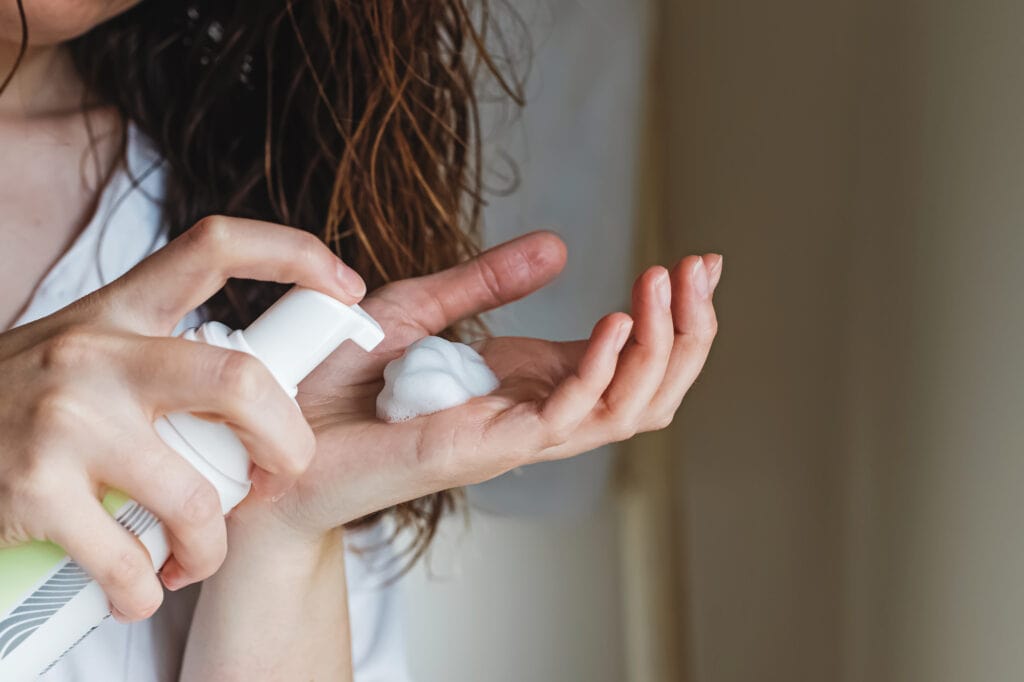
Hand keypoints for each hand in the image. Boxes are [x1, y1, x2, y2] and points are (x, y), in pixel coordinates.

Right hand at [0, 216, 364, 621]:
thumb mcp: (91, 354)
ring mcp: (65, 420)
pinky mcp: (32, 490)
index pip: (215, 249)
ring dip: (210, 545)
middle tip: (282, 473)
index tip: (349, 286)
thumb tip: (268, 390)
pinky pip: (127, 561)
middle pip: (240, 382)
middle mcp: (96, 354)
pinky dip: (145, 591)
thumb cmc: (23, 401)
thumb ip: (165, 359)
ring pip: (194, 498)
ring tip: (194, 556)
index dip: (294, 253)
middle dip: (287, 442)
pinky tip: (138, 588)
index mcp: (119, 311)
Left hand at [249, 231, 719, 538]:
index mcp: (525, 384)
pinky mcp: (486, 448)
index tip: (696, 260)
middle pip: (647, 388)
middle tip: (702, 269)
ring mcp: (515, 437)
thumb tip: (559, 247)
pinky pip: (567, 418)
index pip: (625, 356)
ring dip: (662, 347)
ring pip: (628, 409)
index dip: (669, 313)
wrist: (273, 438)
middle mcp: (533, 414)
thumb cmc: (336, 385)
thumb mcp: (418, 309)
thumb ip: (486, 283)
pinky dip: (601, 372)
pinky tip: (614, 321)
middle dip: (688, 330)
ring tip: (671, 286)